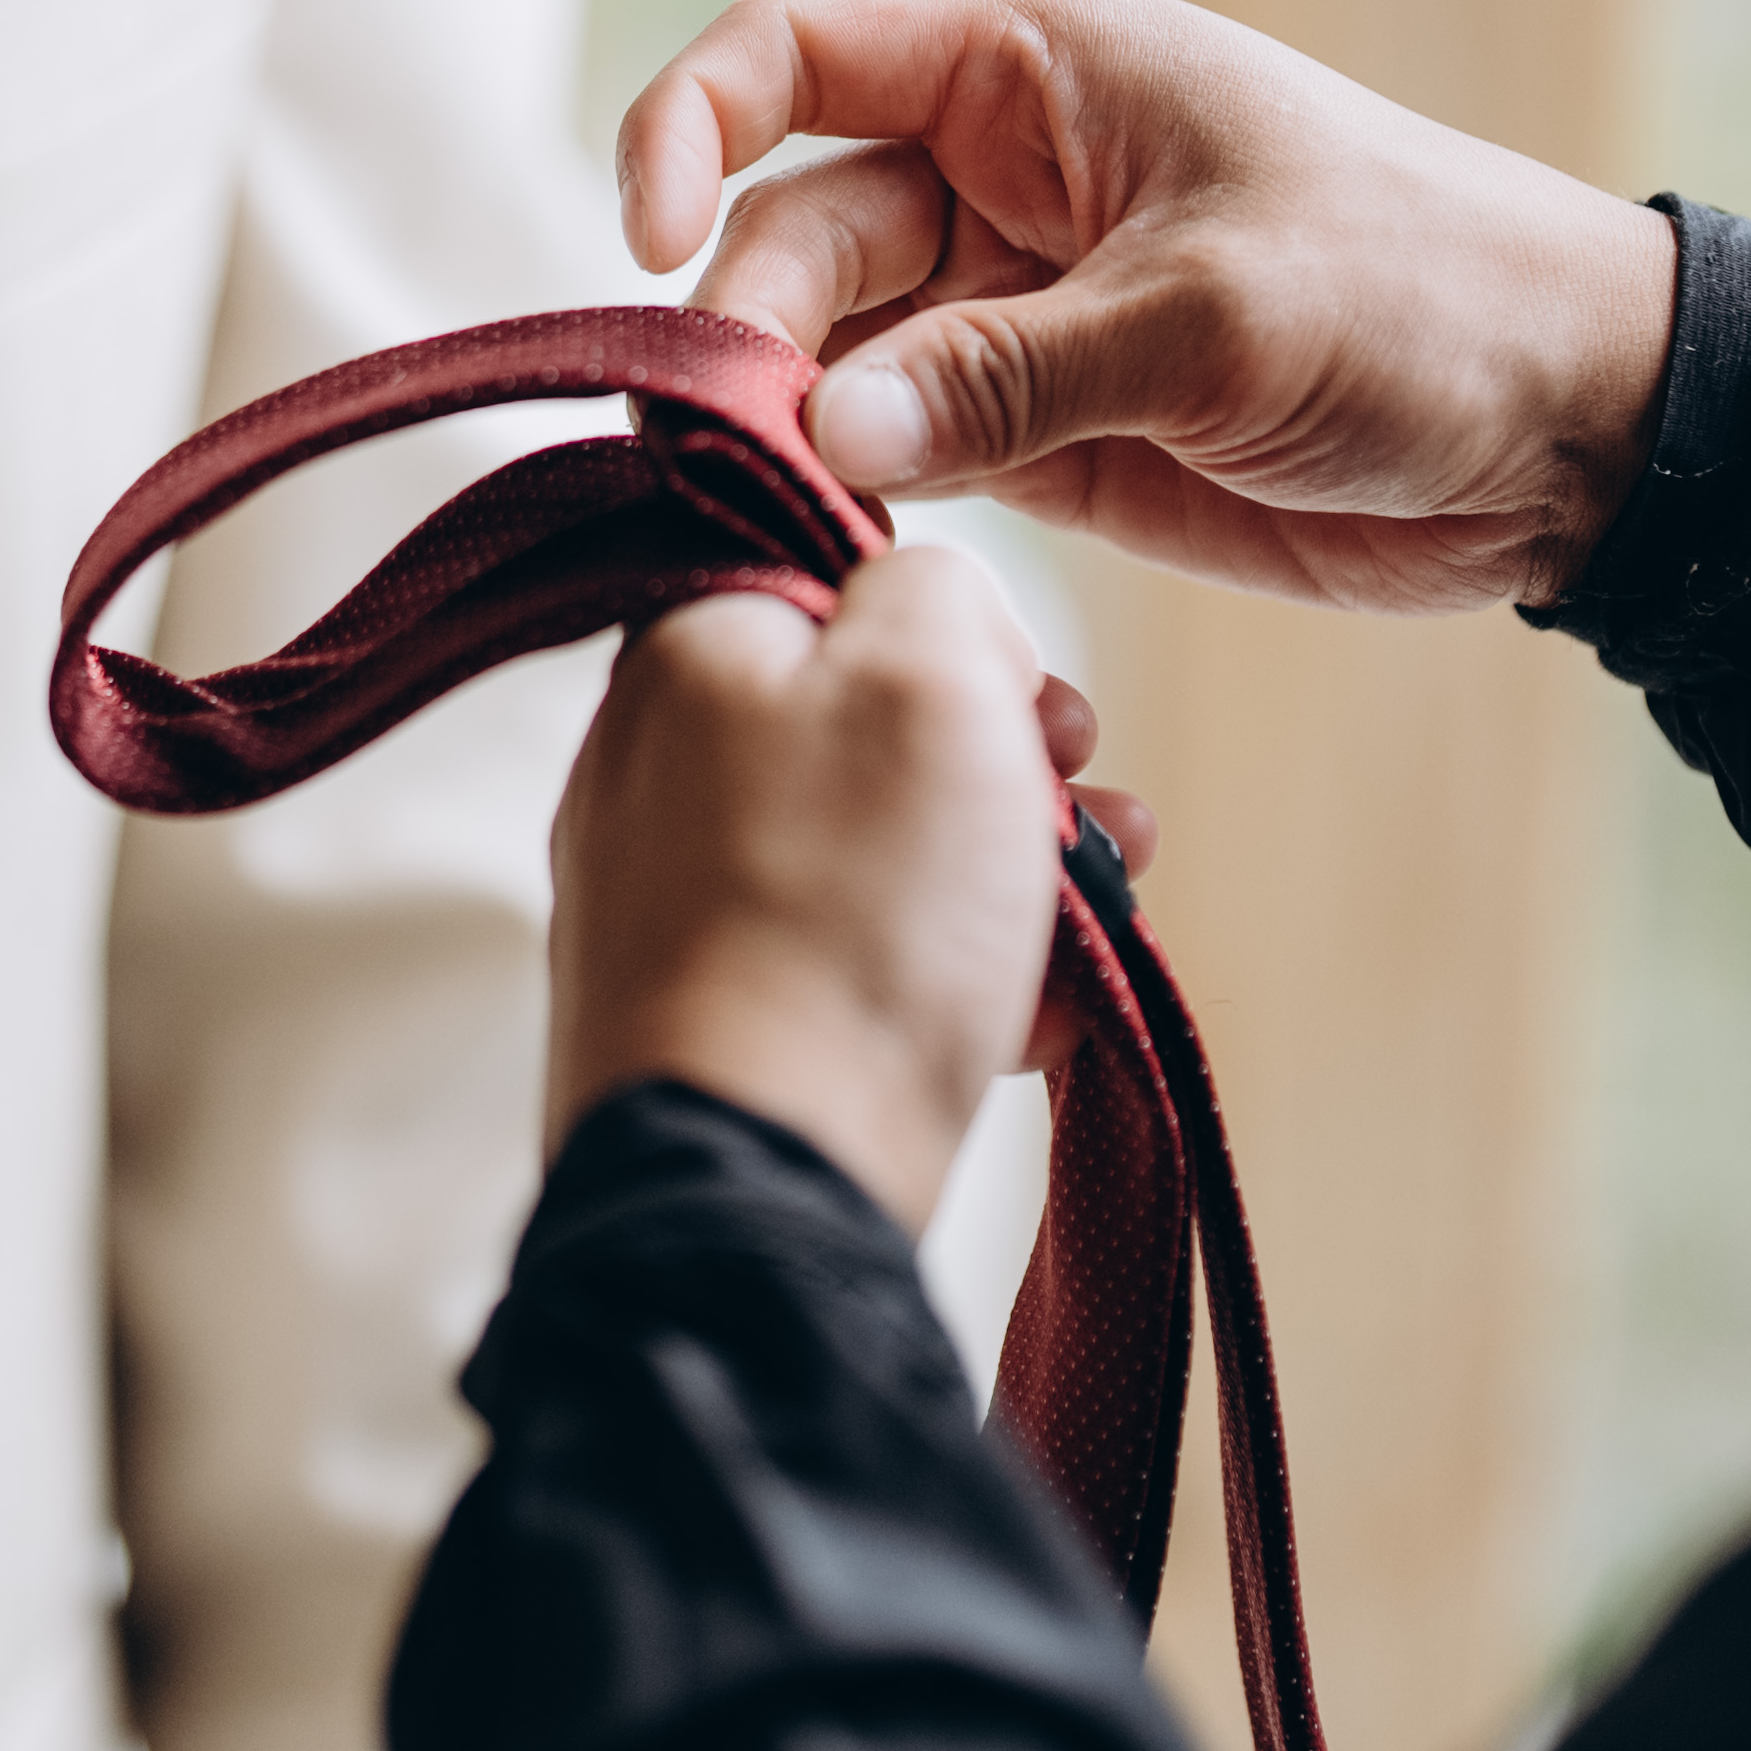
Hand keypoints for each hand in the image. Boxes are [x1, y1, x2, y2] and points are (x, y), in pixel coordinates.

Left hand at [542, 543, 1148, 1232]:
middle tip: (1081, 794)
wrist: (766, 1177)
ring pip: (869, 846)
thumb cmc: (849, 914)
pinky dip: (944, 974)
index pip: (826, 573)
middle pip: (860, 719)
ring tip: (1100, 905)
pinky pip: (845, 960)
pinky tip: (1032, 1015)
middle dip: (1000, 756)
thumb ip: (935, 587)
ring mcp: (667, 902)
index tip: (1026, 683)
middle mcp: (650, 767)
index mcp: (685, 651)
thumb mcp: (932, 674)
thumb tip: (932, 612)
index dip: (951, 619)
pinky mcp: (704, 1015)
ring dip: (1000, 866)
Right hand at [619, 0, 1681, 617]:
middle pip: (795, 231)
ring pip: (834, 358)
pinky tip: (845, 564)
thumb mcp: (1214, 321)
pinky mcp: (1041, 432)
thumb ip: (1009, 378)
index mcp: (1030, 71)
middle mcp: (996, 174)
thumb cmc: (1423, 300)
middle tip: (747, 454)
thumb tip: (824, 434)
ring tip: (787, 523)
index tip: (646, 245)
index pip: (791, 53)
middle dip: (756, 333)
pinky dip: (861, 506)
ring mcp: (1013, 308)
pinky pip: (903, 455)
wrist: (1577, 431)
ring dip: (798, 434)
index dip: (689, 127)